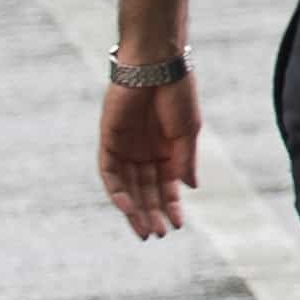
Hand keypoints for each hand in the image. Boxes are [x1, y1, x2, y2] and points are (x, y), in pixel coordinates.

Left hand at [99, 78, 200, 239]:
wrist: (156, 65)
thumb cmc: (178, 93)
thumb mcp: (187, 131)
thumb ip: (185, 160)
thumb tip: (191, 188)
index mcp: (167, 149)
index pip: (166, 185)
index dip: (172, 205)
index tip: (178, 225)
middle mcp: (145, 152)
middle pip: (145, 191)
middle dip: (152, 213)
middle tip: (157, 235)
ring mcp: (125, 148)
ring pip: (128, 187)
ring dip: (135, 209)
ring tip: (145, 230)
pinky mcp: (108, 141)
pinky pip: (109, 173)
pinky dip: (117, 191)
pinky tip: (128, 206)